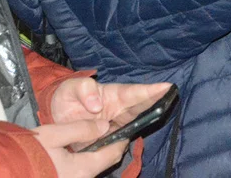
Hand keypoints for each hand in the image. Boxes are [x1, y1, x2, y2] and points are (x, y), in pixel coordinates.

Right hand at [33, 119, 126, 177]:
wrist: (0, 171)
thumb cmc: (26, 153)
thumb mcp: (54, 134)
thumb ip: (82, 129)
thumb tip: (105, 125)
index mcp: (83, 169)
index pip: (113, 154)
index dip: (121, 139)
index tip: (124, 127)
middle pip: (103, 163)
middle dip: (108, 148)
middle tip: (108, 131)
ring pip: (90, 168)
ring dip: (94, 154)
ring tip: (91, 138)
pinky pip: (78, 172)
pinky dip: (82, 161)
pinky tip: (74, 151)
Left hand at [50, 78, 171, 131]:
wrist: (58, 119)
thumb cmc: (68, 97)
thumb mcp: (71, 88)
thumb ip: (84, 90)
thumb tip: (97, 105)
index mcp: (114, 94)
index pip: (134, 92)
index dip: (150, 90)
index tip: (166, 87)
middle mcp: (121, 109)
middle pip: (142, 106)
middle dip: (157, 101)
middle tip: (173, 96)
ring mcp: (118, 125)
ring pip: (136, 124)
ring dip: (149, 121)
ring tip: (164, 112)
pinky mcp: (110, 140)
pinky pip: (122, 142)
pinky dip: (127, 143)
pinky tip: (133, 142)